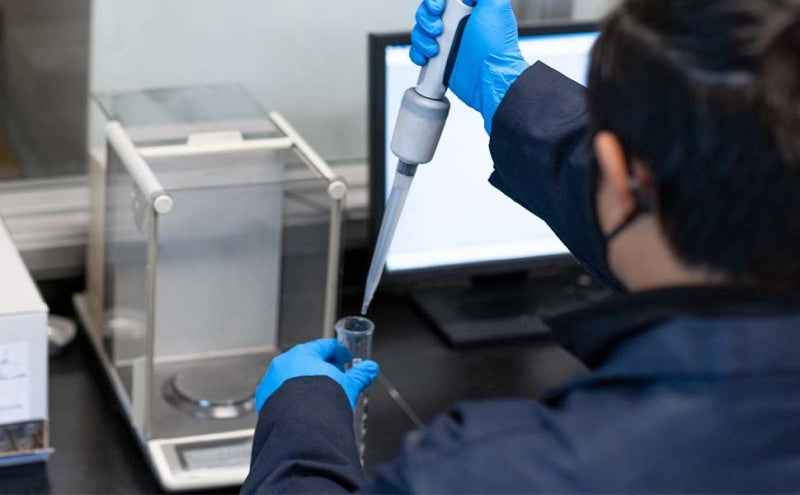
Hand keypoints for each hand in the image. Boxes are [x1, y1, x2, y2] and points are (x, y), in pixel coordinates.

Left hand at [255, 339, 379, 411]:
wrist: (301, 427)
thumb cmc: (322, 401)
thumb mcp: (348, 385)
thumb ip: (360, 375)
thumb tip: (371, 369)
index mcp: (303, 353)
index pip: (323, 346)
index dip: (338, 352)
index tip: (344, 358)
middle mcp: (283, 363)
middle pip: (305, 360)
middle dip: (320, 368)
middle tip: (334, 377)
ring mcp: (271, 382)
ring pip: (290, 378)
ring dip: (304, 383)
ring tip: (318, 396)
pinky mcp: (264, 400)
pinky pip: (280, 395)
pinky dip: (291, 398)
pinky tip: (303, 409)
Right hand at [410, 0, 528, 131]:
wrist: (488, 79)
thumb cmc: (495, 47)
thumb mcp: (495, 6)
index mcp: (468, 9)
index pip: (441, 0)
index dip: (434, 2)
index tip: (439, 8)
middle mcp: (457, 24)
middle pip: (427, 12)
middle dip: (426, 20)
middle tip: (437, 30)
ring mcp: (447, 42)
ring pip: (420, 31)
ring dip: (422, 38)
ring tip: (435, 49)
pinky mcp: (439, 60)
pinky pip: (418, 51)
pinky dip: (418, 53)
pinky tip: (427, 57)